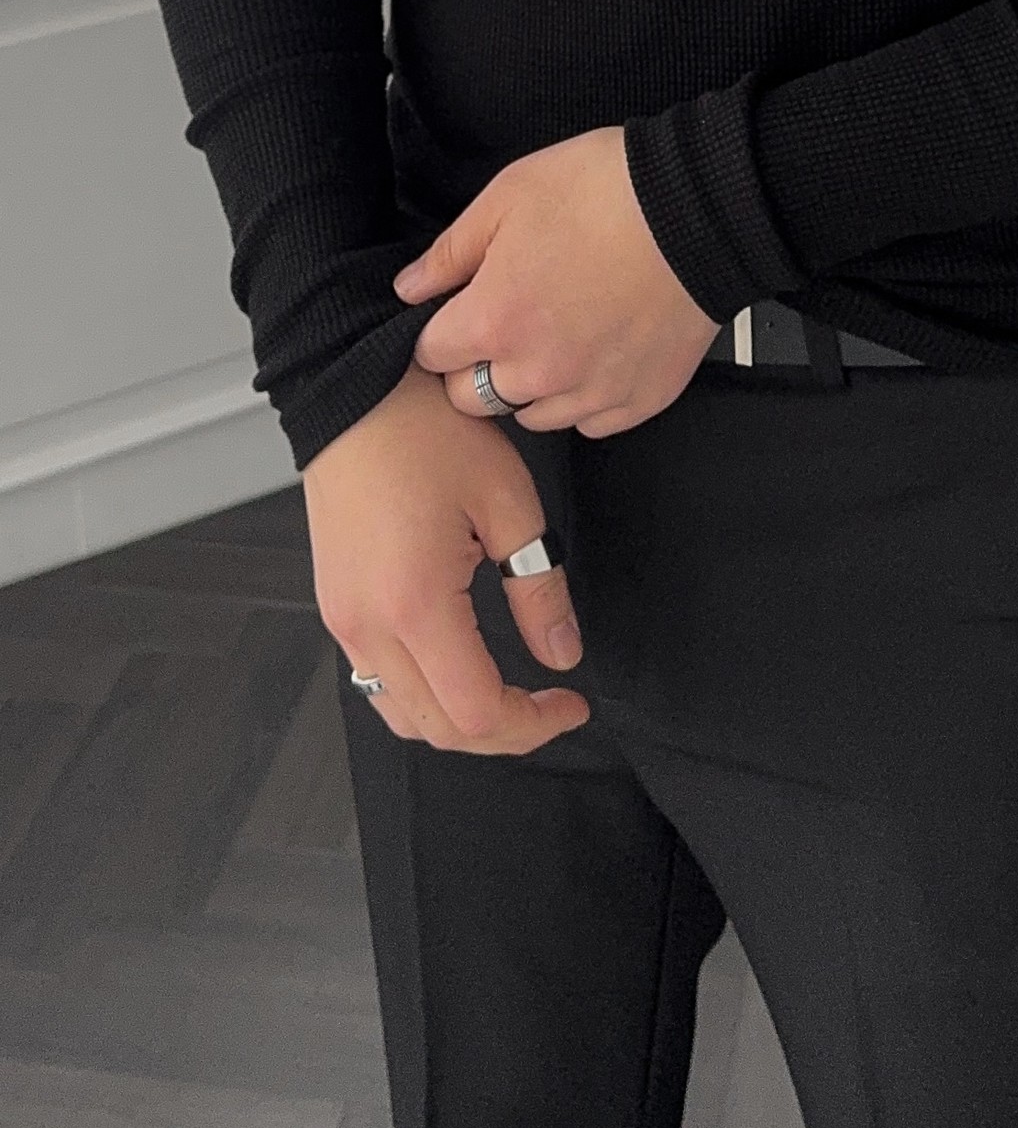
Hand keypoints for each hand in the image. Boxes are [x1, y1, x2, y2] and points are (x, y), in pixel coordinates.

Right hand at [304, 361, 590, 752]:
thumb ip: (539, 589)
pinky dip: (423, 696)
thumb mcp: (508, 502)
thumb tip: (563, 654)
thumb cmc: (430, 433)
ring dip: (459, 722)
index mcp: (415, 604)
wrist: (352, 395)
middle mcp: (367, 627)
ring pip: (401, 716)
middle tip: (552, 706)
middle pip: (437, 730)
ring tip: (514, 696)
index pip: (476, 712)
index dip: (532, 724)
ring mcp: (342, 622)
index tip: (571, 702)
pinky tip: (464, 666)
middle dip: (502, 733)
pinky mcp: (335, 609)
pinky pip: (377, 682)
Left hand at [395, 124, 720, 437]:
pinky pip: (592, 423)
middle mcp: (537, 370)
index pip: (430, 357)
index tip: (463, 311)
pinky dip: (587, 397)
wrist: (699, 207)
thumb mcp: (509, 196)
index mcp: (494, 320)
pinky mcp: (639, 399)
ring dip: (532, 384)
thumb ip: (450, 252)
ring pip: (532, 416)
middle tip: (511, 320)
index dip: (443, 330)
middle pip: (473, 398)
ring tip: (560, 334)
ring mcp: (591, 391)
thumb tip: (410, 288)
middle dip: (479, 364)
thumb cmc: (606, 191)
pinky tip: (598, 353)